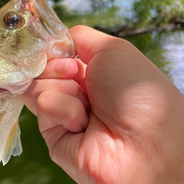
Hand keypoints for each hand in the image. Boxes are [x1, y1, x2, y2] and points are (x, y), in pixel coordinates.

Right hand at [22, 25, 183, 183]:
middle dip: (57, 67)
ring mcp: (64, 114)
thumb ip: (78, 38)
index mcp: (93, 72)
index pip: (56, 53)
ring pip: (38, 85)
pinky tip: (81, 123)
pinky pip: (43, 106)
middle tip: (79, 77)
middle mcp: (77, 92)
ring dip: (63, 88)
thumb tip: (52, 40)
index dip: (54, 48)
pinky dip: (62, 108)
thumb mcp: (113, 50)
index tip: (65, 51)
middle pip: (42, 67)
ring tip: (87, 105)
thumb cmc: (138, 94)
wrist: (145, 145)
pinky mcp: (53, 135)